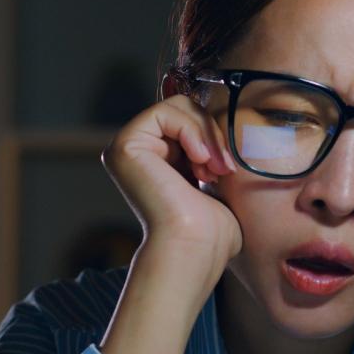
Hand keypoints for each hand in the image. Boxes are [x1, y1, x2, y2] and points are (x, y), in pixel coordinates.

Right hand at [101, 94, 242, 266]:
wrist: (195, 247)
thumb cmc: (211, 229)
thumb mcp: (216, 179)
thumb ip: (213, 152)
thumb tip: (228, 122)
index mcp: (155, 158)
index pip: (190, 118)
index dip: (214, 135)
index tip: (226, 169)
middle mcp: (137, 151)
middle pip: (184, 107)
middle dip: (211, 132)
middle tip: (223, 168)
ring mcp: (127, 147)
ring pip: (178, 106)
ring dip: (206, 135)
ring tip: (213, 170)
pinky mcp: (125, 145)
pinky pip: (166, 112)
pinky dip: (192, 131)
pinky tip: (200, 161)